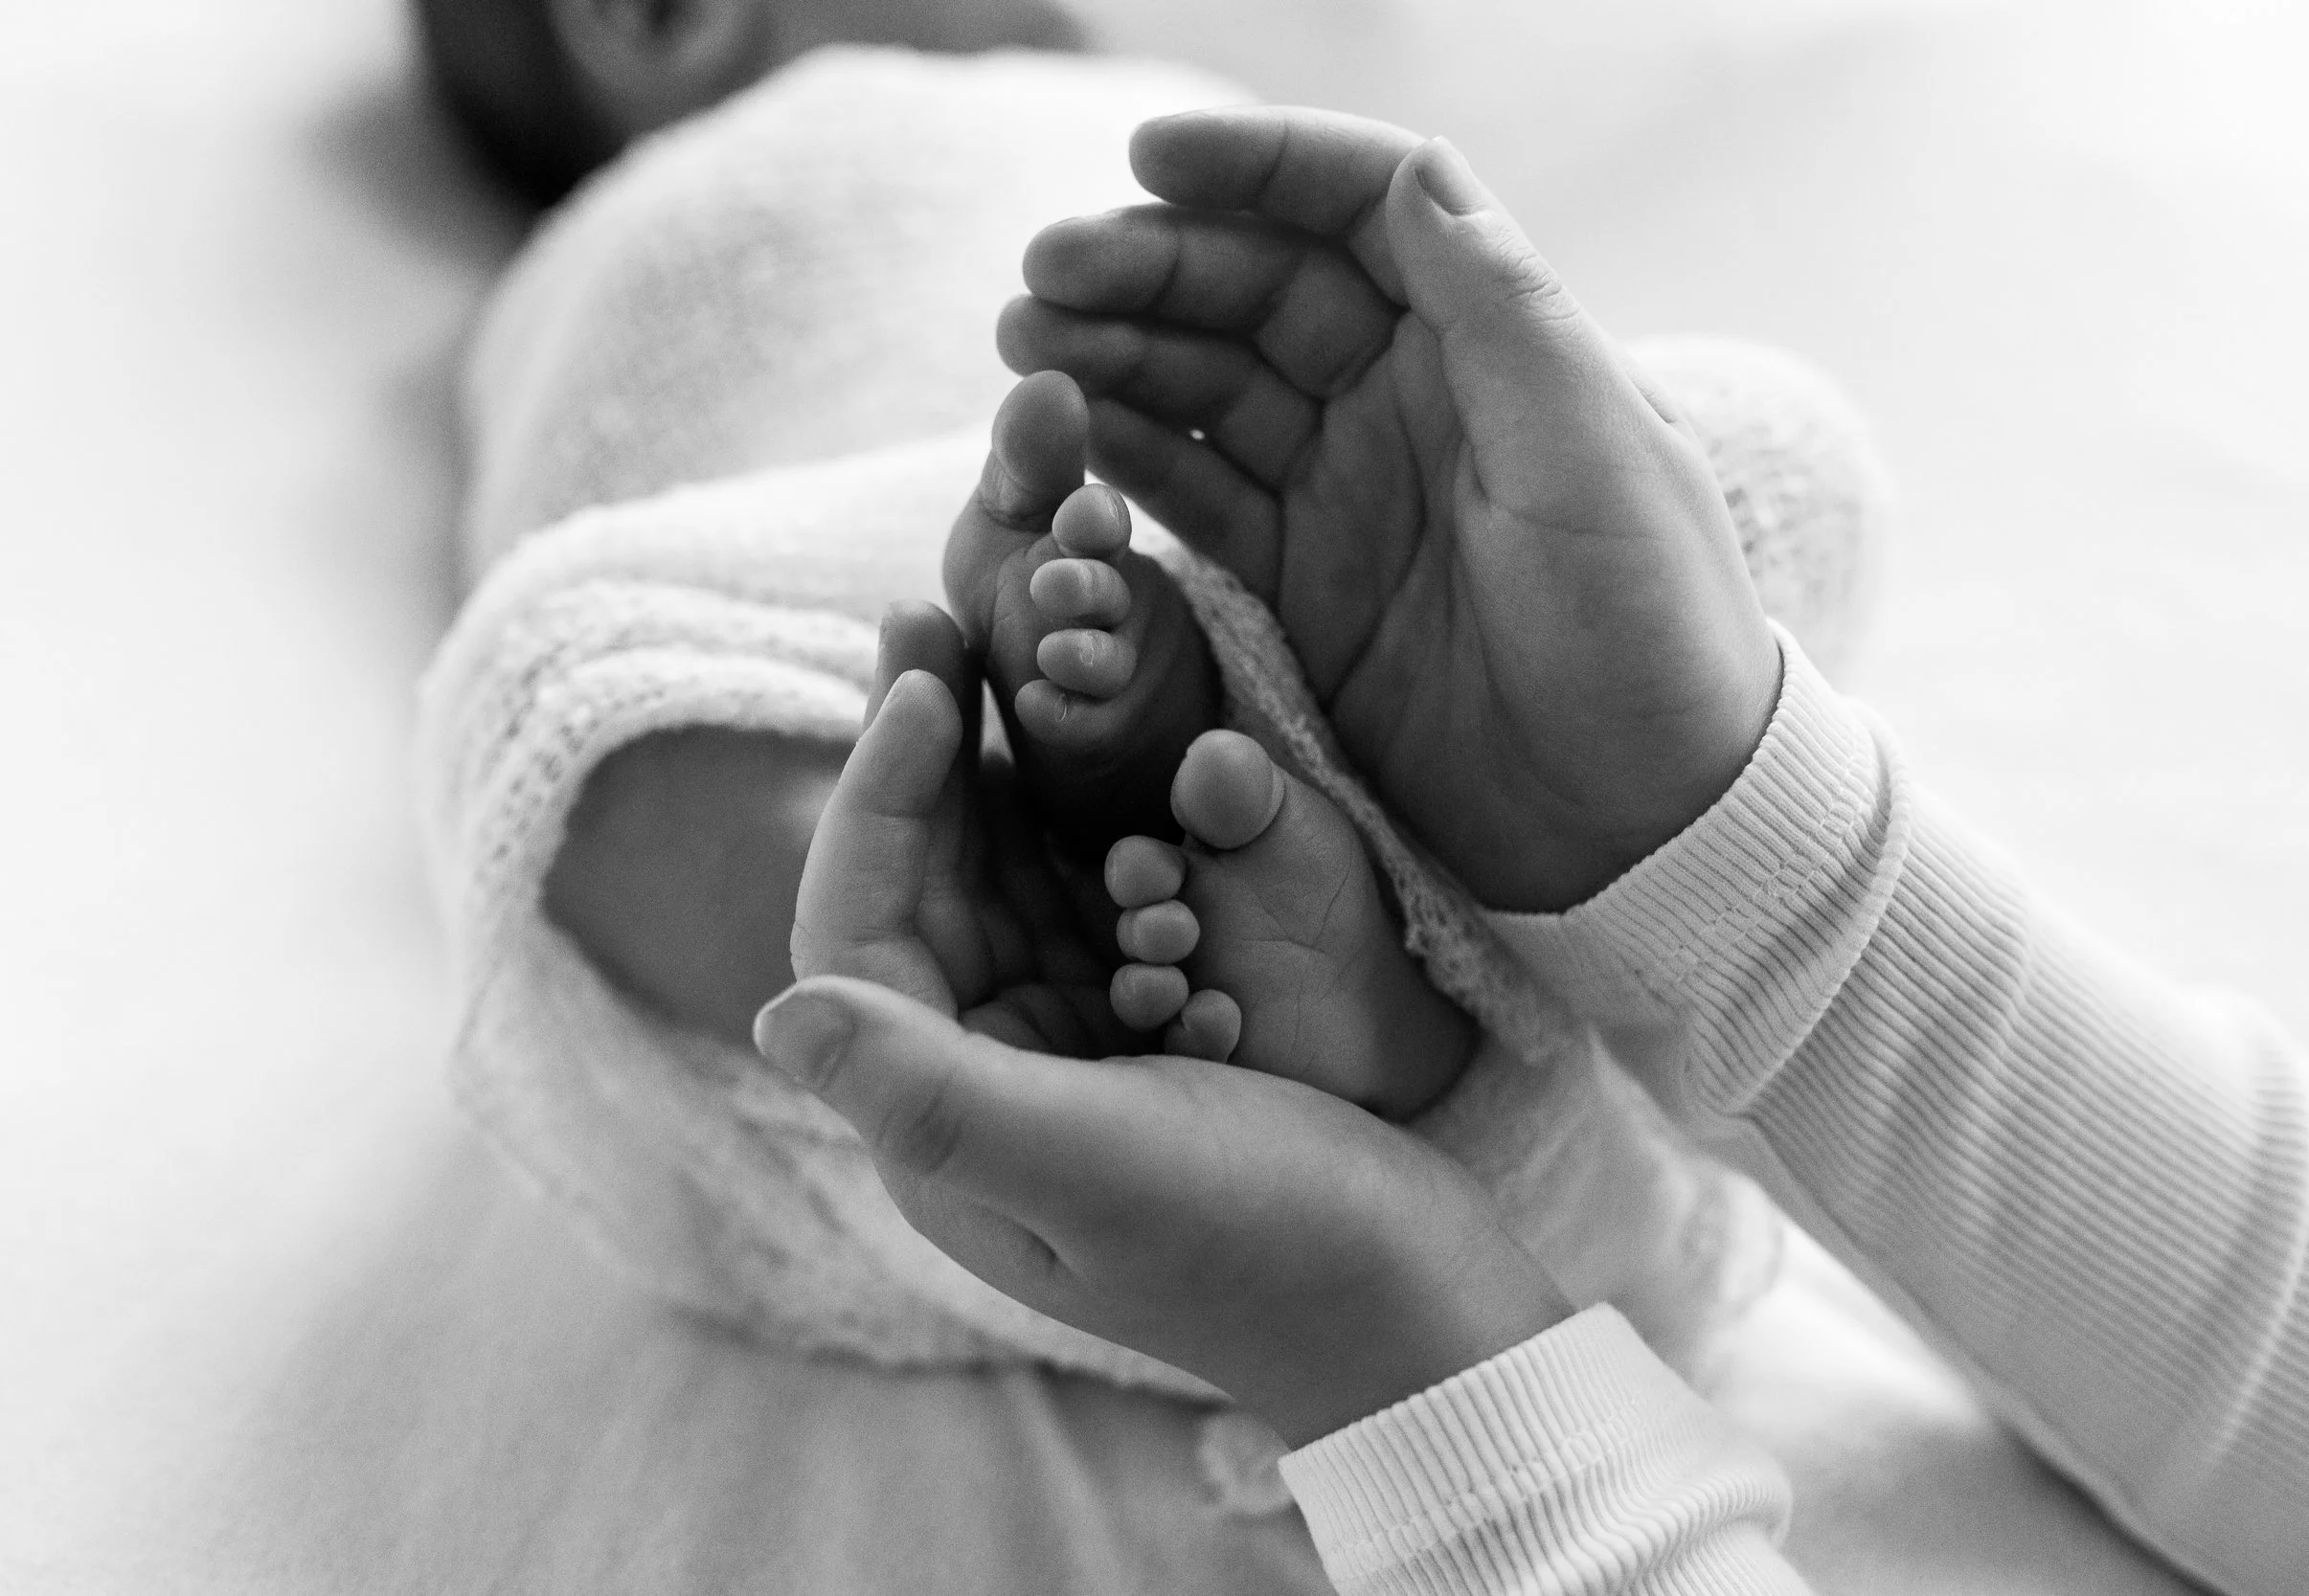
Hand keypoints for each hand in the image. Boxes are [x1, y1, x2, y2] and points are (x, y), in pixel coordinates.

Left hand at [763, 615, 1569, 1444]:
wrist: (1418, 1312)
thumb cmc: (1270, 1250)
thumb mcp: (1102, 1171)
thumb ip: (939, 1098)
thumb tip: (777, 1012)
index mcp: (942, 1129)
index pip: (854, 936)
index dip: (874, 799)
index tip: (922, 680)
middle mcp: (982, 1079)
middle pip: (918, 885)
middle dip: (923, 751)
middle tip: (938, 608)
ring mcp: (1061, 1046)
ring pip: (997, 872)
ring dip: (995, 761)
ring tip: (1001, 634)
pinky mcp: (1141, 1021)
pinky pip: (1085, 888)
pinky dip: (1082, 804)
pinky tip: (1096, 718)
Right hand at [1000, 109, 1783, 910]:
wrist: (1642, 827)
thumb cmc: (1648, 635)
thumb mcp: (1593, 463)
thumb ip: (1503, 315)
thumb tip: (1417, 171)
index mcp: (1488, 345)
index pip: (1360, 209)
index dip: (1256, 168)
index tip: (1148, 156)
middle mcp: (1408, 400)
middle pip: (1256, 290)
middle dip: (1147, 266)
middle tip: (1041, 275)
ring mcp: (1347, 493)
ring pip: (1207, 386)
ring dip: (1115, 354)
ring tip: (1023, 349)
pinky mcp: (1301, 588)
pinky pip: (1195, 500)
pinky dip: (1126, 463)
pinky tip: (1064, 446)